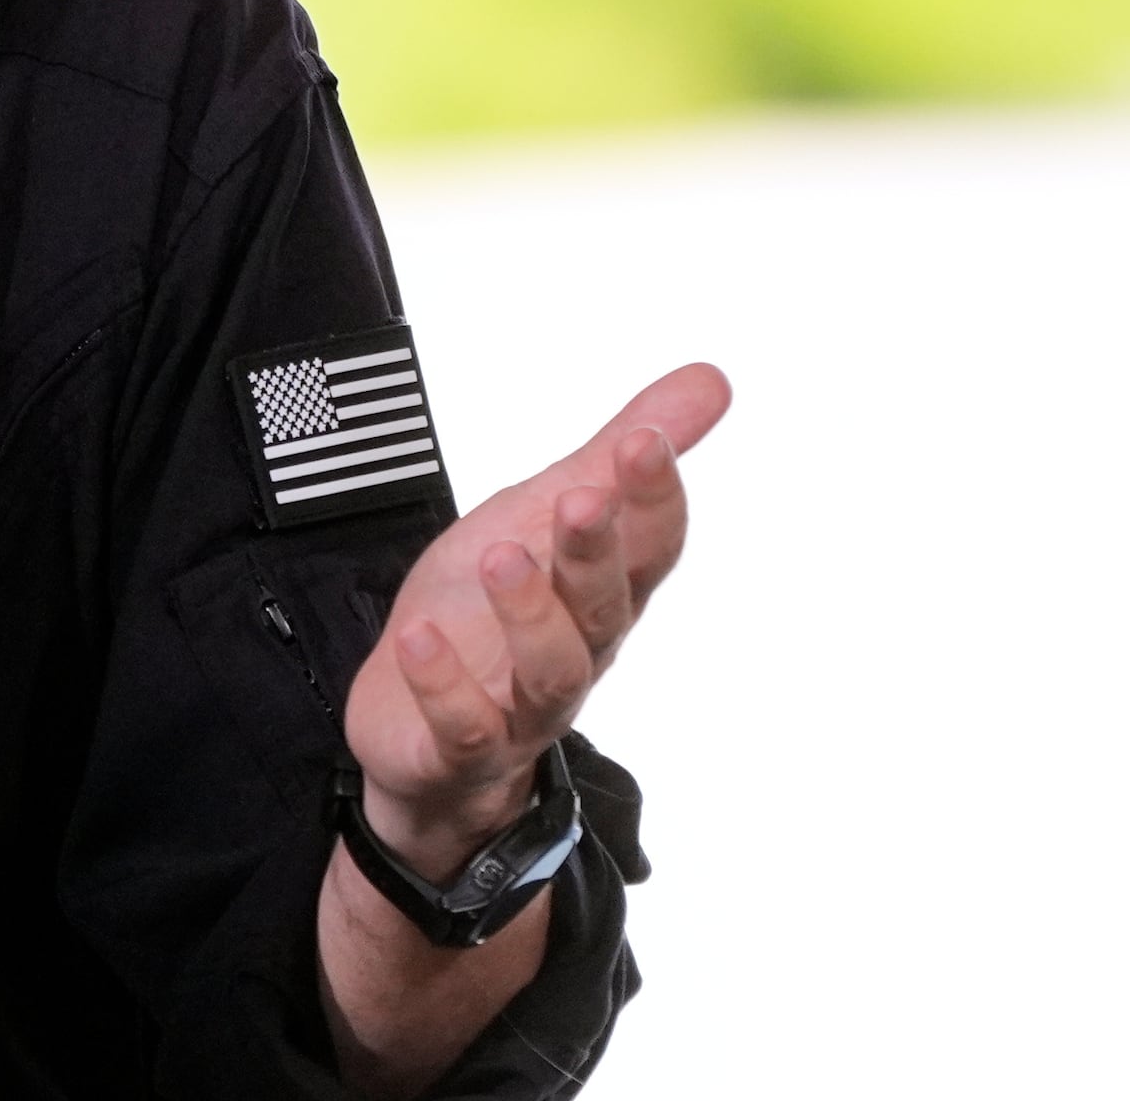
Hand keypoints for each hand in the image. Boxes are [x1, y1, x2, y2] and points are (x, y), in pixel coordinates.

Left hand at [342, 363, 729, 873]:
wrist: (418, 729)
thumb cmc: (488, 614)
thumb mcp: (540, 515)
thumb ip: (613, 458)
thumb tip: (711, 380)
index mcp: (601, 593)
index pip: (649, 549)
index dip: (653, 499)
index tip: (643, 440)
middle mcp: (577, 651)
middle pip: (604, 607)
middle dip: (597, 552)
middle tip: (585, 497)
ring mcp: (522, 707)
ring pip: (550, 670)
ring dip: (530, 613)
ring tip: (500, 557)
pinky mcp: (461, 749)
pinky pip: (465, 726)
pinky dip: (445, 686)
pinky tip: (421, 640)